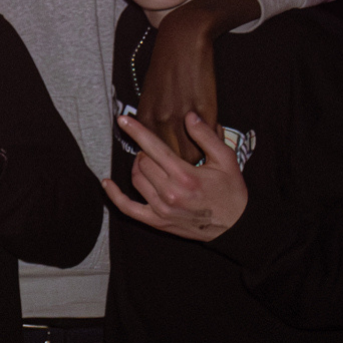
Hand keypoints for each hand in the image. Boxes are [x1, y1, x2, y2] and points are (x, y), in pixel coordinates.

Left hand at [104, 112, 247, 240]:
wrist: (236, 226)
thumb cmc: (231, 191)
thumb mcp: (226, 160)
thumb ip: (207, 136)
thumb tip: (189, 116)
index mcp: (185, 175)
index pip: (153, 147)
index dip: (136, 131)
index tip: (123, 119)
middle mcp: (170, 192)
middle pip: (142, 162)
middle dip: (146, 152)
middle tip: (156, 150)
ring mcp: (161, 209)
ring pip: (135, 179)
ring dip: (138, 167)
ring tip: (148, 162)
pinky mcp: (156, 221)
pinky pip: (127, 208)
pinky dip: (114, 195)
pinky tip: (107, 183)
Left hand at [137, 0, 255, 162]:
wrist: (182, 43)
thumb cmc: (166, 70)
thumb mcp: (150, 97)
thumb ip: (152, 121)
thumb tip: (156, 143)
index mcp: (146, 118)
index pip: (154, 156)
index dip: (164, 162)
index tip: (172, 163)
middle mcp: (161, 121)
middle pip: (171, 159)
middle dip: (181, 163)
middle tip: (190, 161)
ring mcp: (182, 116)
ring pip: (190, 153)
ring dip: (198, 155)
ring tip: (202, 152)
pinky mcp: (204, 109)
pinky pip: (207, 136)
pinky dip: (210, 138)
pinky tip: (213, 132)